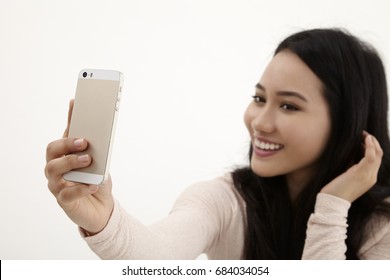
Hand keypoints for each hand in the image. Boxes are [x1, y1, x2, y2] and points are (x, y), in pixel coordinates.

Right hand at [44, 100, 113, 233]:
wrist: (103, 209)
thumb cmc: (97, 181)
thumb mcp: (100, 162)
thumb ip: (97, 148)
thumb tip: (100, 126)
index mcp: (65, 155)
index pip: (64, 133)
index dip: (69, 118)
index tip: (76, 102)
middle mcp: (56, 167)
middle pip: (51, 150)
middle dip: (67, 143)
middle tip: (84, 142)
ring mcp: (57, 184)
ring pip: (53, 169)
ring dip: (70, 162)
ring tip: (88, 160)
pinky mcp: (64, 201)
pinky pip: (67, 194)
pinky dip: (81, 188)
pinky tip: (93, 185)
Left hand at [320, 131, 382, 202]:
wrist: (332, 202)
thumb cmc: (336, 190)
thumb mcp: (346, 176)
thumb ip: (351, 167)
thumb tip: (351, 155)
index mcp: (369, 178)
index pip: (376, 160)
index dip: (372, 148)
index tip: (364, 140)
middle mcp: (371, 177)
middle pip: (379, 156)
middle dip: (373, 143)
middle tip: (365, 134)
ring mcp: (368, 175)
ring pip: (377, 154)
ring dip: (372, 142)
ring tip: (365, 134)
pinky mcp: (361, 173)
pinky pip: (371, 156)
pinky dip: (370, 146)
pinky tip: (366, 138)